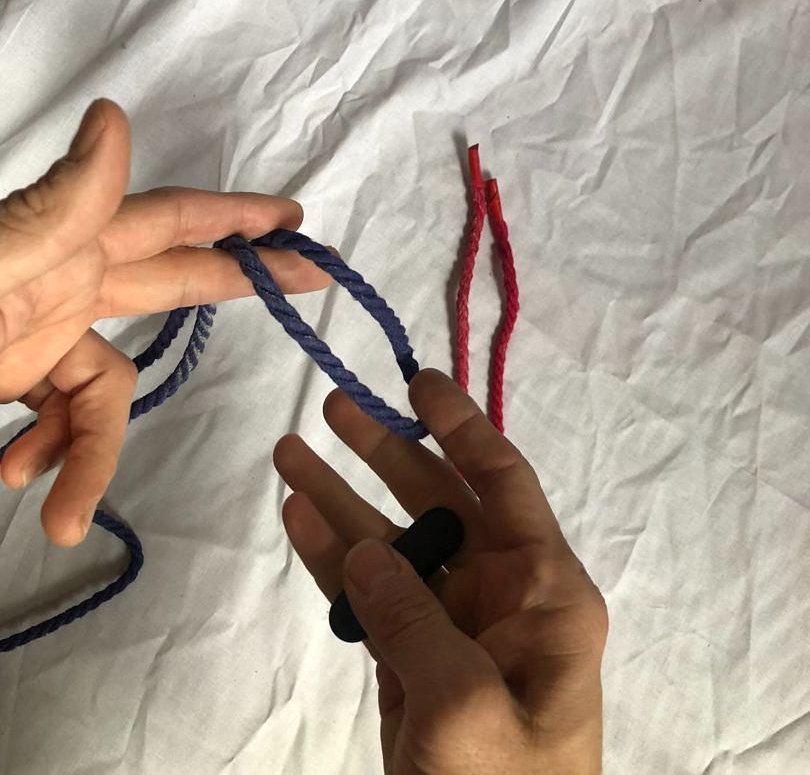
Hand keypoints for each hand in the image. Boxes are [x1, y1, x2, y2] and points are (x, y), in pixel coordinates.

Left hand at [0, 98, 330, 545]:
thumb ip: (49, 209)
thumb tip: (116, 117)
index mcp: (61, 245)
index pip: (169, 221)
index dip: (236, 216)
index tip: (295, 216)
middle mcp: (60, 279)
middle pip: (169, 280)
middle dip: (238, 280)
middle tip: (310, 280)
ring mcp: (36, 330)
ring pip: (108, 385)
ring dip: (88, 448)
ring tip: (53, 503)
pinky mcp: (12, 375)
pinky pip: (61, 418)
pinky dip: (50, 456)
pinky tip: (14, 480)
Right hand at [274, 369, 606, 774]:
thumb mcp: (467, 706)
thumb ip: (415, 617)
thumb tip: (367, 549)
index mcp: (545, 594)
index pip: (504, 485)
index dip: (461, 427)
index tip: (419, 381)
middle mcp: (503, 598)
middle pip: (439, 502)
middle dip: (385, 452)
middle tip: (331, 405)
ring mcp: (453, 629)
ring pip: (393, 544)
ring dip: (343, 498)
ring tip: (289, 450)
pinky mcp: (413, 662)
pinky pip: (369, 594)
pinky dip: (332, 556)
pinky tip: (297, 515)